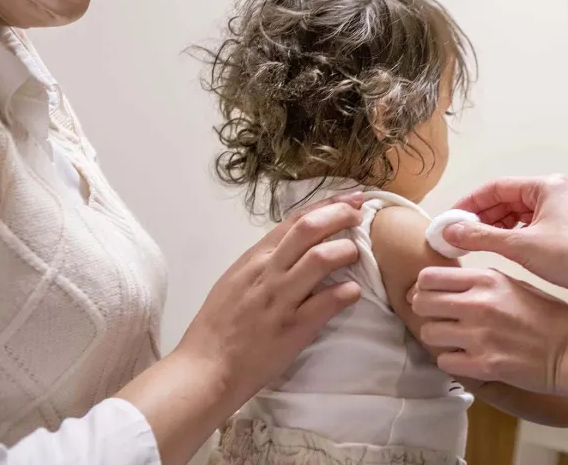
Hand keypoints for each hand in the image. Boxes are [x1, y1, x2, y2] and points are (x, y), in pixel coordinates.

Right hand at [173, 194, 364, 404]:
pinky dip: (346, 293)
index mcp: (254, 259)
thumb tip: (295, 249)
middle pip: (310, 229)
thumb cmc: (219, 328)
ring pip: (320, 259)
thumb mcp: (236, 282)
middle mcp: (268, 272)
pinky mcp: (293, 328)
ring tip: (357, 255)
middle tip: (361, 216)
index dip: (327, 205)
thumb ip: (264, 263)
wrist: (206, 369)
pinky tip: (353, 292)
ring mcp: (280, 299)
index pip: (295, 220)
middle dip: (341, 215)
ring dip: (346, 251)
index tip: (351, 198)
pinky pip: (326, 302)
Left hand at [410, 266, 567, 397]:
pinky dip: (452, 361)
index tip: (431, 295)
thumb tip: (446, 286)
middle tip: (438, 319)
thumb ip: (480, 283)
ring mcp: (479, 336)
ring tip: (455, 340)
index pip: (428, 277)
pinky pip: (444, 362)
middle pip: (421, 303)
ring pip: (428, 334)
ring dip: (438, 338)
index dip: (424, 287)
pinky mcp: (484, 365)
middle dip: (425, 311)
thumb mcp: (514, 285)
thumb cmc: (549, 315)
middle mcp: (478, 304)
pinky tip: (467, 358)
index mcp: (486, 279)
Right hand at [448, 176, 567, 312]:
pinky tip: (498, 249)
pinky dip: (512, 236)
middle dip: (482, 217)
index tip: (452, 218)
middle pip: (507, 200)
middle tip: (458, 234)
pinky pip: (530, 227)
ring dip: (495, 227)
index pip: (498, 187)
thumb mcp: (520, 246)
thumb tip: (451, 231)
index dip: (471, 202)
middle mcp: (556, 194)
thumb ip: (481, 237)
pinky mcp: (566, 232)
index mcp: (548, 186)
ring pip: (518, 215)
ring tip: (473, 244)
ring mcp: (562, 213)